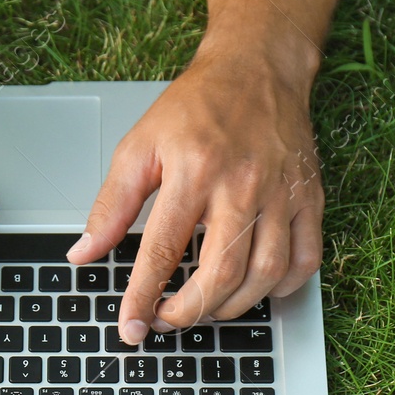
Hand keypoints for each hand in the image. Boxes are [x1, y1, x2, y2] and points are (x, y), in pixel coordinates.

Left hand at [66, 52, 323, 343]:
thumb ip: (111, 205)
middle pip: (222, 272)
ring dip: (232, 306)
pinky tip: (256, 290)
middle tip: (166, 320)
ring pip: (266, 273)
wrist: (256, 68)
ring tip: (204, 308)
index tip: (131, 326)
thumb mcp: (139, 145)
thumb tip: (84, 252)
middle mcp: (242, 185)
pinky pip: (305, 259)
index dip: (144, 296)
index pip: (163, 250)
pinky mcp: (310, 197)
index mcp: (194, 171)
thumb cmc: (197, 106)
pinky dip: (282, 287)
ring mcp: (282, 193)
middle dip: (190, 311)